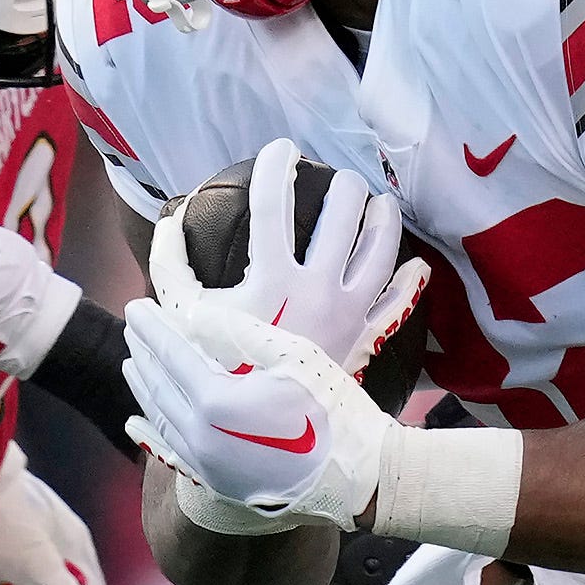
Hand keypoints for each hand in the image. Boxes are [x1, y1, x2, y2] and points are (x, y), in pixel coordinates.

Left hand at [122, 299, 391, 528]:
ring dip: (143, 386)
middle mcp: (200, 436)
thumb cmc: (333, 409)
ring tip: (131, 361)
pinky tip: (133, 422)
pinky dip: (148, 431)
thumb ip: (239, 332)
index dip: (152, 327)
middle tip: (133, 326)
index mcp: (216, 401)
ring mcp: (205, 464)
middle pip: (159, 384)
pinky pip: (168, 451)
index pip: (171, 353)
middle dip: (144, 352)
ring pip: (159, 416)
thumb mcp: (292, 356)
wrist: (359, 479)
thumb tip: (193, 311)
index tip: (136, 304)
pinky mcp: (216, 482)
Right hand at [149, 139, 427, 376]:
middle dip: (342, 186)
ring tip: (379, 203)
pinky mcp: (365, 338)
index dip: (276, 165)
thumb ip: (170, 264)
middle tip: (336, 179)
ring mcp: (349, 313)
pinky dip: (409, 282)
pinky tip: (416, 266)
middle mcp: (318, 288)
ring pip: (380, 249)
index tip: (281, 150)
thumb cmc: (218, 373)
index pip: (274, 203)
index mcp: (273, 278)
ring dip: (382, 219)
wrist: (262, 434)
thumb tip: (168, 219)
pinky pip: (397, 304)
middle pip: (342, 215)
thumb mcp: (183, 319)